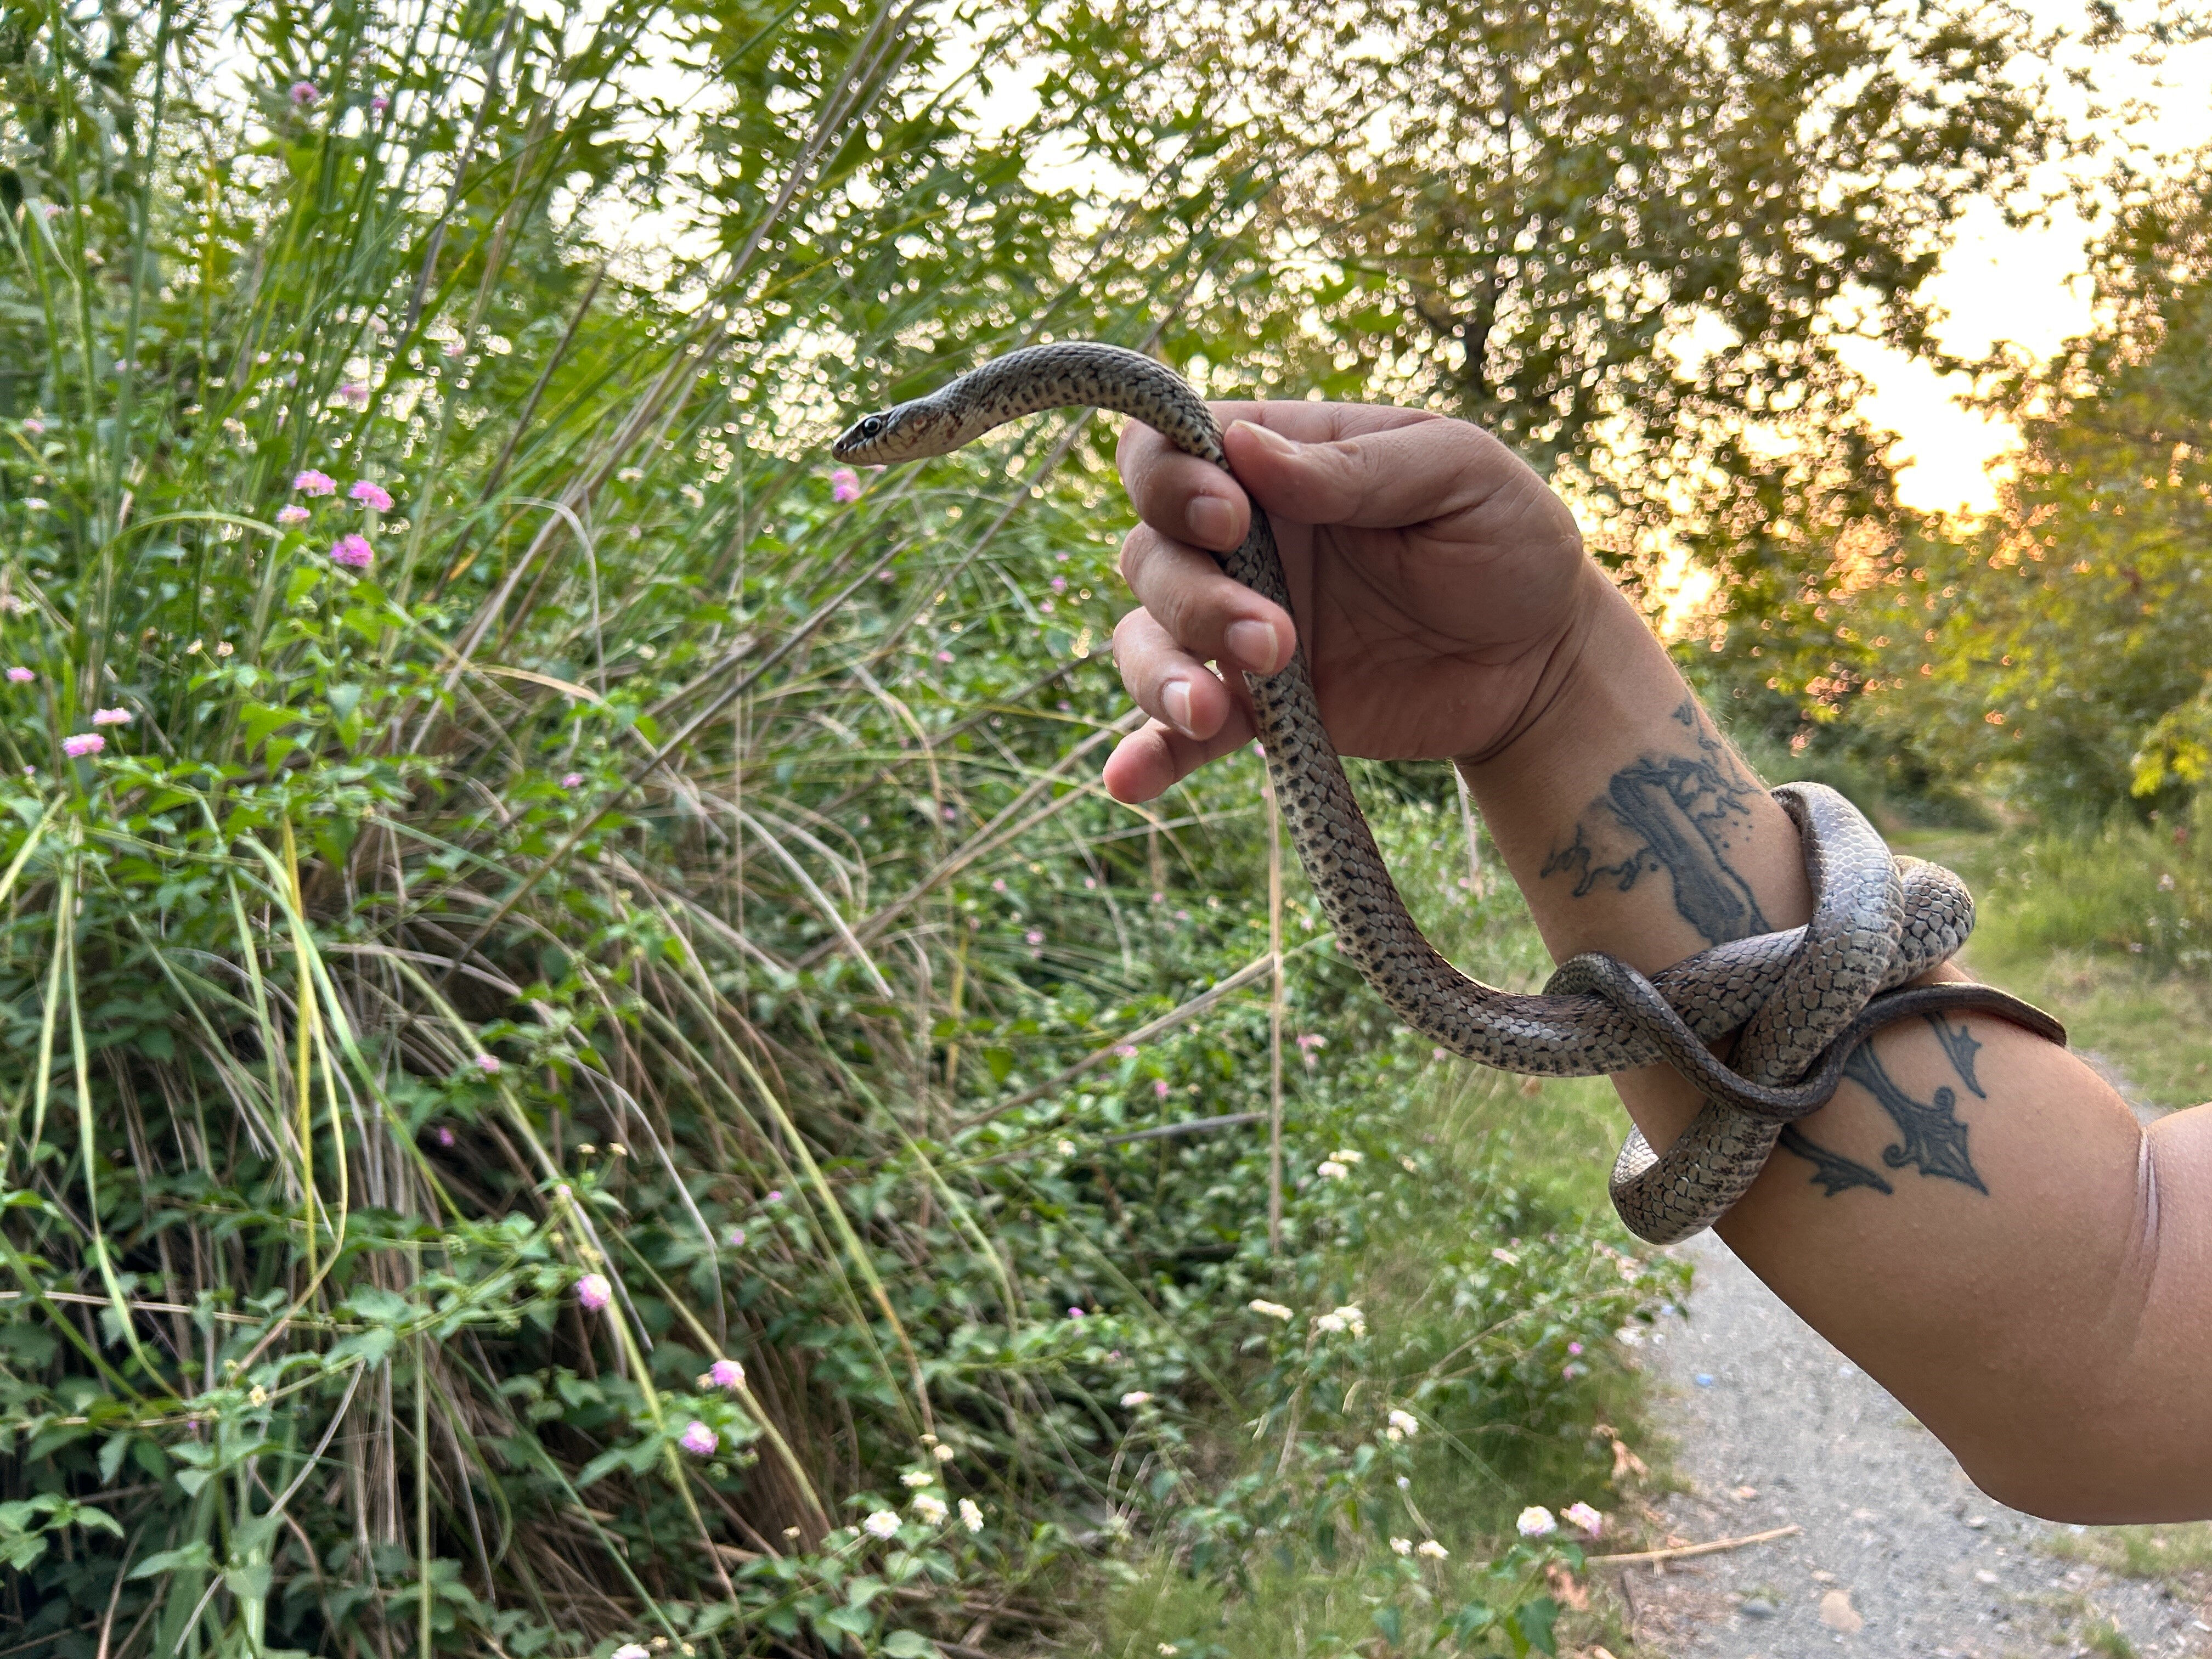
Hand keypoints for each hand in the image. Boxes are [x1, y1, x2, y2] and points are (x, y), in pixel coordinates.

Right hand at [1103, 402, 1595, 802]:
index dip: (1169, 478)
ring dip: (1162, 674)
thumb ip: (1353, 465)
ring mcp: (1238, 629)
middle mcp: (1239, 543)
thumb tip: (1242, 445)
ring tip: (1215, 712)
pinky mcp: (1256, 709)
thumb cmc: (1508, 541)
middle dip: (1191, 595)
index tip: (1230, 516)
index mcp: (1278, 464)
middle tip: (1276, 635)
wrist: (1544, 664)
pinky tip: (1129, 782)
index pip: (1167, 449)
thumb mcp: (1458, 473)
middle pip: (1148, 552)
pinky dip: (1147, 755)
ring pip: (1146, 639)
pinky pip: (1178, 733)